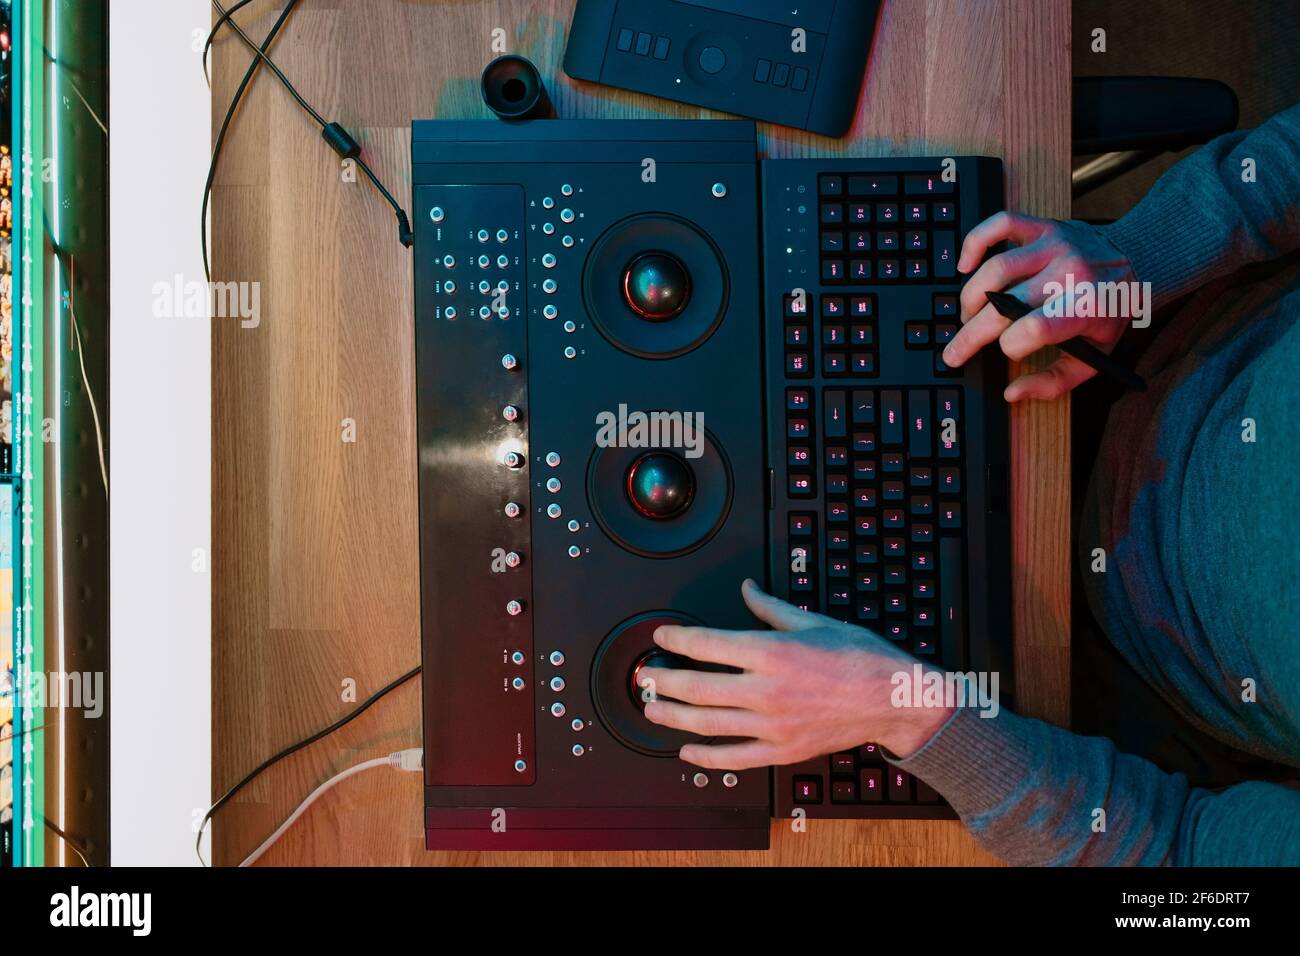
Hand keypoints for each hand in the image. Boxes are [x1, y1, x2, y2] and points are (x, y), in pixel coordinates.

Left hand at [637, 580, 954, 769]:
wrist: (893, 698)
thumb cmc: (859, 657)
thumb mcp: (812, 621)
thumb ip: (770, 608)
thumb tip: (747, 590)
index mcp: (772, 652)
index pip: (707, 644)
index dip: (677, 639)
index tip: (662, 636)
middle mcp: (767, 690)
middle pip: (698, 687)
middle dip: (663, 681)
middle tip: (645, 676)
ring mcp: (773, 724)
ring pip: (708, 724)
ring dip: (674, 716)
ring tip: (652, 709)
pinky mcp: (782, 750)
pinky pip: (735, 757)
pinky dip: (706, 757)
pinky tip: (687, 751)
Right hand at [943, 212, 1137, 400]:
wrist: (1138, 259)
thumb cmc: (1110, 310)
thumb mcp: (1098, 354)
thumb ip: (1055, 382)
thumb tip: (1012, 393)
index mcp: (1086, 306)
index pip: (1034, 329)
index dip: (1010, 346)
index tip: (1006, 351)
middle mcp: (1068, 272)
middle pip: (1004, 305)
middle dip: (971, 335)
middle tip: (955, 351)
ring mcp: (1054, 245)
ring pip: (994, 269)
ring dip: (970, 298)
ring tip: (969, 315)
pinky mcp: (1043, 226)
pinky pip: (999, 225)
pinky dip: (974, 243)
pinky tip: (966, 266)